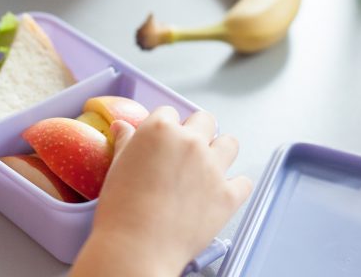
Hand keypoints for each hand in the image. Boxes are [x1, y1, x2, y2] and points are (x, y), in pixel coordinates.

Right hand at [71, 107, 251, 276]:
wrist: (138, 247)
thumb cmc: (121, 208)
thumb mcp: (117, 167)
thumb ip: (126, 142)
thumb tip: (123, 127)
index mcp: (161, 130)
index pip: (168, 113)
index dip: (164, 127)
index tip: (161, 141)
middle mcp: (191, 142)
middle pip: (204, 120)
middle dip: (196, 131)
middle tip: (185, 151)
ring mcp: (213, 168)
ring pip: (230, 143)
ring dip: (221, 151)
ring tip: (208, 166)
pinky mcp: (229, 195)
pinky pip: (243, 182)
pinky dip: (234, 187)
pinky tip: (221, 194)